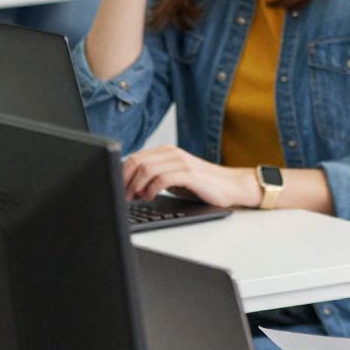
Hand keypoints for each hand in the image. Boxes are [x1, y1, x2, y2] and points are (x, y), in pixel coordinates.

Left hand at [122, 147, 257, 209]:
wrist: (231, 185)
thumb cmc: (202, 184)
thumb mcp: (174, 178)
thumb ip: (155, 176)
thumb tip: (129, 185)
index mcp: (166, 152)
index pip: (134, 157)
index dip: (122, 174)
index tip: (118, 189)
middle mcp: (172, 153)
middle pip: (137, 161)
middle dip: (125, 180)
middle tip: (124, 196)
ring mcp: (181, 162)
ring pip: (147, 169)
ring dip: (136, 186)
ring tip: (136, 197)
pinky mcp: (190, 174)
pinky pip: (162, 178)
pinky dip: (151, 189)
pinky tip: (150, 197)